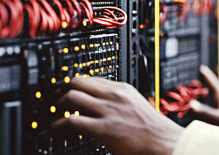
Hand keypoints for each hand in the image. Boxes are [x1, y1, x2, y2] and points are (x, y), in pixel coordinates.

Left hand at [52, 76, 183, 154]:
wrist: (163, 141)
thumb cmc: (152, 127)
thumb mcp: (136, 104)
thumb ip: (120, 100)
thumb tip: (102, 101)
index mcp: (123, 88)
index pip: (91, 77)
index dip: (76, 84)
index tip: (68, 88)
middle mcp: (114, 96)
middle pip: (78, 82)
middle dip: (63, 90)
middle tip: (57, 99)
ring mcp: (108, 111)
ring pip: (72, 97)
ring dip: (58, 105)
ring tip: (55, 113)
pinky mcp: (102, 128)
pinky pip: (72, 120)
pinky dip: (59, 123)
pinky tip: (56, 128)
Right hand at [188, 64, 218, 131]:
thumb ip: (205, 111)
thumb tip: (191, 103)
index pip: (214, 84)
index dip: (207, 76)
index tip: (202, 67)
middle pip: (213, 87)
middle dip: (207, 80)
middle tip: (201, 71)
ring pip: (214, 94)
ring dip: (208, 88)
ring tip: (202, 82)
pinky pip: (214, 102)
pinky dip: (209, 98)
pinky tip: (207, 100)